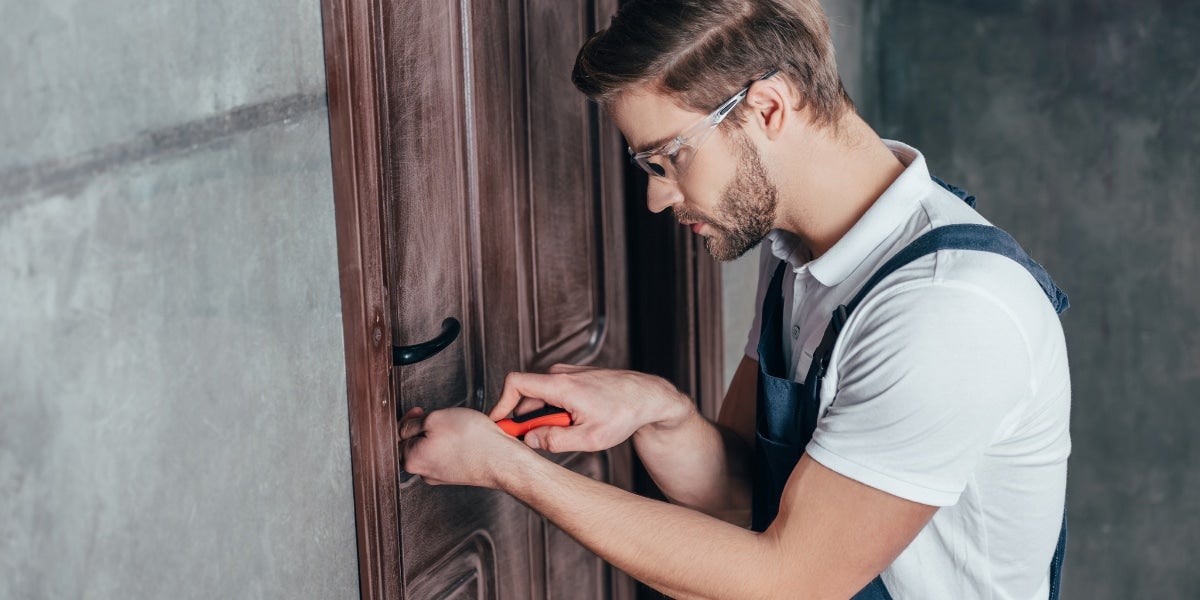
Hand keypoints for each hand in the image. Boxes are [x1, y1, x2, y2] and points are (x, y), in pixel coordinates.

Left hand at [399, 406, 530, 487]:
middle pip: (414, 445)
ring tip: (455, 426)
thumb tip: (406, 428)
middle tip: (437, 416)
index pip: (397, 437)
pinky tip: (465, 437)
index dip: (407, 419)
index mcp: (412, 460)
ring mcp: (441, 475)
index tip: (417, 412)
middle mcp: (424, 472)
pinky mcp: (457, 474)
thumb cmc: (474, 441)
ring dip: (439, 435)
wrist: (502, 459)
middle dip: (423, 427)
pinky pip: (448, 456)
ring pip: (432, 450)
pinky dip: (453, 445)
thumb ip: (413, 423)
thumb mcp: (436, 418)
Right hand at [488, 364, 693, 452]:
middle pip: (527, 396)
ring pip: (541, 396)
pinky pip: (553, 393)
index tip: (499, 422)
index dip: (501, 403)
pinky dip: (555, 409)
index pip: (515, 384)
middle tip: (542, 440)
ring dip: (546, 416)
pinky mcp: (574, 376)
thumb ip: (554, 440)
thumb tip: (530, 440)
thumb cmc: (625, 413)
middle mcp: (561, 373)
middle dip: (528, 420)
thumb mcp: (589, 438)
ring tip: (570, 430)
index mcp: (561, 385)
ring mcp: (568, 373)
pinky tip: (575, 421)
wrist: (647, 397)